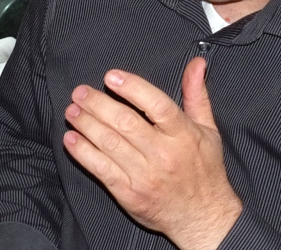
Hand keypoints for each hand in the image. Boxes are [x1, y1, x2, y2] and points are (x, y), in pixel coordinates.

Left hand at [63, 57, 241, 249]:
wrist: (202, 216)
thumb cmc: (205, 169)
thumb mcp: (208, 129)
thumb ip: (197, 94)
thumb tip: (197, 64)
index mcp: (183, 134)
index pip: (156, 105)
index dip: (132, 88)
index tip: (111, 76)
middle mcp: (163, 154)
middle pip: (126, 123)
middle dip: (98, 104)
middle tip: (80, 92)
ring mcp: (144, 175)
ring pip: (110, 144)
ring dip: (86, 124)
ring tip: (72, 110)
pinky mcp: (129, 193)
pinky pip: (101, 169)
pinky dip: (84, 154)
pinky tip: (72, 140)